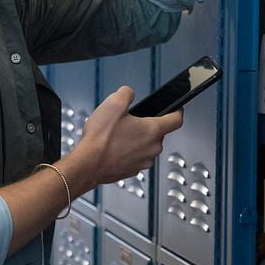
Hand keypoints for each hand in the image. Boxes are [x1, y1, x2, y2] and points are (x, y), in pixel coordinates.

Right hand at [65, 87, 182, 195]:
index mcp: (152, 130)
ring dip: (136, 140)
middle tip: (128, 121)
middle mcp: (152, 148)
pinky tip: (113, 147)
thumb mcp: (112, 104)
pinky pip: (135, 157)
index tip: (176, 109)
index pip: (176, 119)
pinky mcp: (132, 171)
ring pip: (146, 146)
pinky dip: (128, 152)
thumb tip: (128, 93)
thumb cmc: (100, 139)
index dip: (177, 111)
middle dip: (146, 125)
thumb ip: (126, 93)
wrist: (87, 164)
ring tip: (117, 135)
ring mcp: (143, 162)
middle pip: (158, 133)